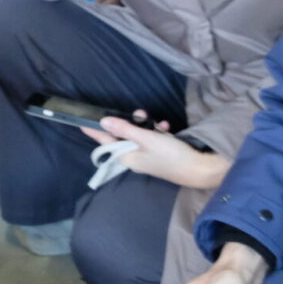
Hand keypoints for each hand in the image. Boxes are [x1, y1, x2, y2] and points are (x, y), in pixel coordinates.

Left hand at [81, 113, 229, 189]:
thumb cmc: (171, 156)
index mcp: (126, 157)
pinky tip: (166, 127)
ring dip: (146, 126)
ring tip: (155, 120)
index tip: (81, 122)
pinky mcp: (160, 154)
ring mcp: (147, 156)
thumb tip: (103, 121)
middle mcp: (134, 158)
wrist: (201, 170)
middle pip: (123, 136)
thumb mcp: (146, 139)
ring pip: (139, 136)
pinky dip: (157, 132)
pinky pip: (153, 139)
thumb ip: (124, 129)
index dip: (94, 131)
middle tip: (138, 113)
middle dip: (129, 123)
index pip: (105, 142)